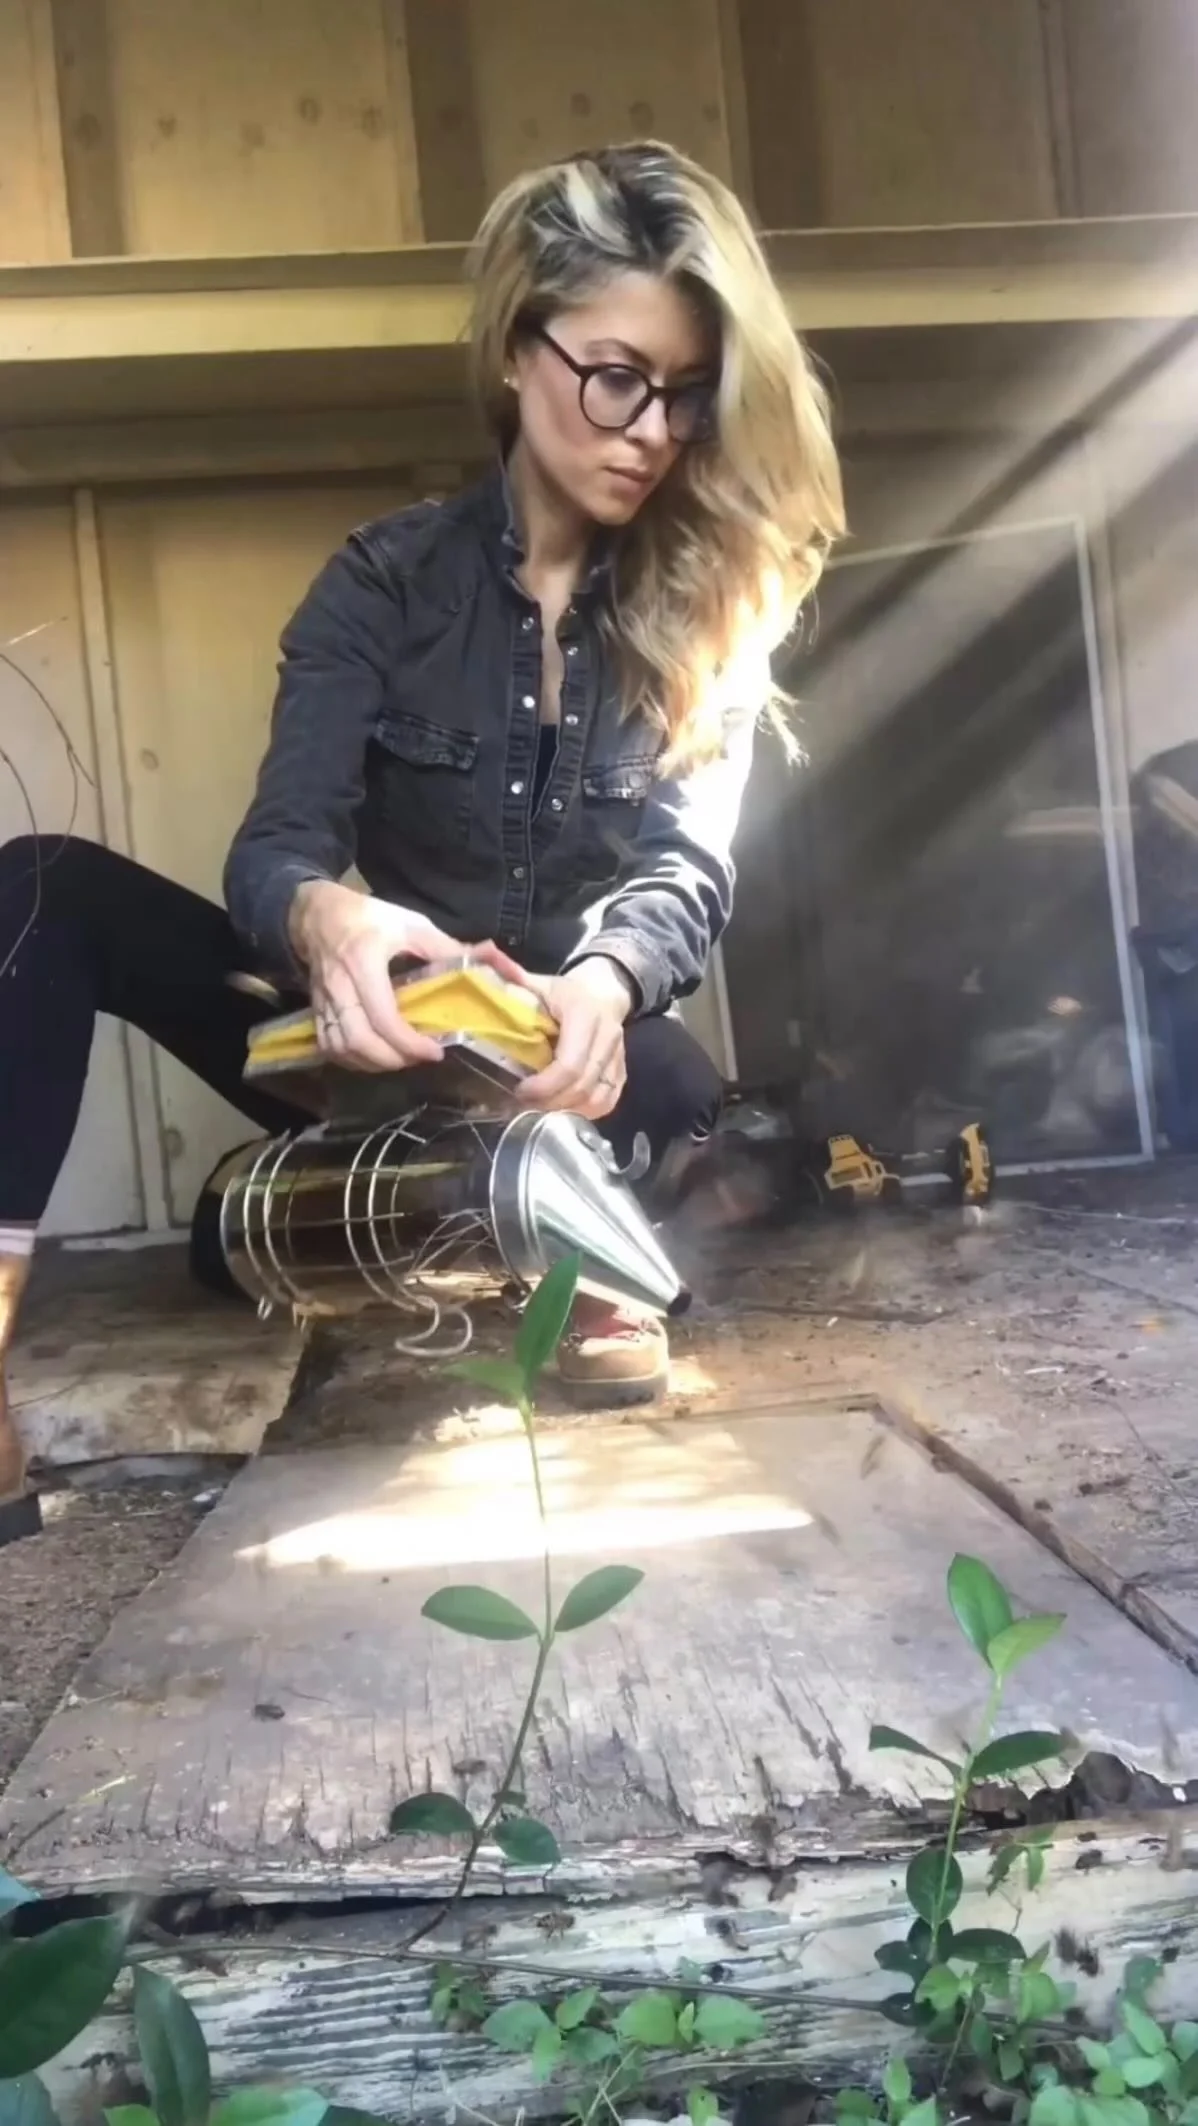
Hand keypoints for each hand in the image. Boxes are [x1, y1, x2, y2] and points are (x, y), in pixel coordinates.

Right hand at [289, 880, 517, 1070]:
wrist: (317, 915)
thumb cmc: (368, 918)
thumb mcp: (410, 925)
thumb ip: (446, 948)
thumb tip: (490, 961)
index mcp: (363, 963)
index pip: (383, 1018)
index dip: (410, 1044)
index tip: (436, 1051)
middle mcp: (339, 988)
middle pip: (359, 1042)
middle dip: (392, 1060)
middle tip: (419, 1058)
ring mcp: (323, 1002)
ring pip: (341, 1049)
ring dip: (372, 1063)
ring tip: (400, 1058)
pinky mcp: (316, 1010)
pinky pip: (329, 1047)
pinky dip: (352, 1059)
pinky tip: (374, 1056)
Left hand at [514, 956, 635, 1118]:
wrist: (605, 989)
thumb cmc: (563, 992)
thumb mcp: (537, 982)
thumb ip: (511, 978)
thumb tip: (483, 958)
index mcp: (584, 1014)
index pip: (570, 1062)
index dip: (545, 1085)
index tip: (520, 1090)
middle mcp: (607, 1036)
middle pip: (583, 1084)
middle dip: (551, 1102)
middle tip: (523, 1105)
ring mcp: (618, 1055)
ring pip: (598, 1096)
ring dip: (567, 1109)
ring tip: (540, 1110)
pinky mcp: (621, 1070)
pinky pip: (609, 1099)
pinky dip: (587, 1111)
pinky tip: (564, 1110)